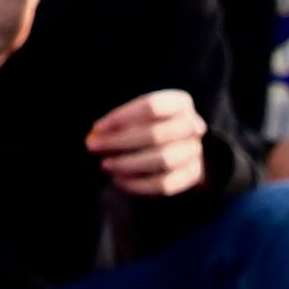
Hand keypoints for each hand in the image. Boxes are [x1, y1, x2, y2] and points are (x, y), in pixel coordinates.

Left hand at [88, 87, 205, 197]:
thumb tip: (96, 136)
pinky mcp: (193, 176)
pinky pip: (166, 185)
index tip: (97, 128)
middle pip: (157, 135)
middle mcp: (193, 126)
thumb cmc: (147, 124)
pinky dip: (139, 185)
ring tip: (105, 165)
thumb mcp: (137, 114)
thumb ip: (119, 123)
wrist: (179, 146)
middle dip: (120, 142)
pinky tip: (119, 181)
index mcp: (180, 103)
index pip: (151, 108)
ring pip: (162, 161)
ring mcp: (195, 152)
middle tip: (92, 147)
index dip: (122, 118)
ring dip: (128, 164)